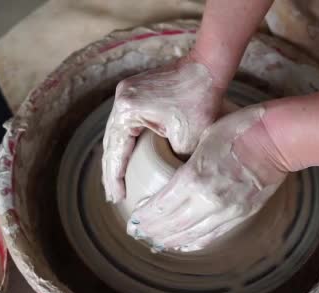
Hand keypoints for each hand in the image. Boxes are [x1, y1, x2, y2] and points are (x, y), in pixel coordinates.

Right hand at [102, 57, 224, 202]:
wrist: (207, 67)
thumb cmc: (200, 100)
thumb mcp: (187, 139)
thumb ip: (170, 160)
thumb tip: (164, 180)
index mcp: (127, 111)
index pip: (116, 153)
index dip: (115, 179)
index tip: (117, 199)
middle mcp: (120, 100)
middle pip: (111, 143)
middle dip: (111, 171)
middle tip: (112, 196)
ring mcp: (125, 93)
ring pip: (116, 134)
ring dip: (117, 157)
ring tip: (116, 182)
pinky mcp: (134, 92)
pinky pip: (125, 123)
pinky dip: (125, 142)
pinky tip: (127, 157)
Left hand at [126, 104, 288, 251]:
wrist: (276, 139)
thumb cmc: (238, 129)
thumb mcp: (202, 139)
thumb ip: (185, 163)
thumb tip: (169, 176)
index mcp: (194, 178)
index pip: (161, 206)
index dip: (145, 216)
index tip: (133, 218)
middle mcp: (208, 200)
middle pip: (172, 224)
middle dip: (151, 231)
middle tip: (137, 233)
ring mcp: (226, 211)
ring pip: (191, 234)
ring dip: (170, 240)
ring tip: (155, 242)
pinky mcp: (240, 215)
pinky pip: (212, 235)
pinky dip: (194, 242)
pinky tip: (182, 244)